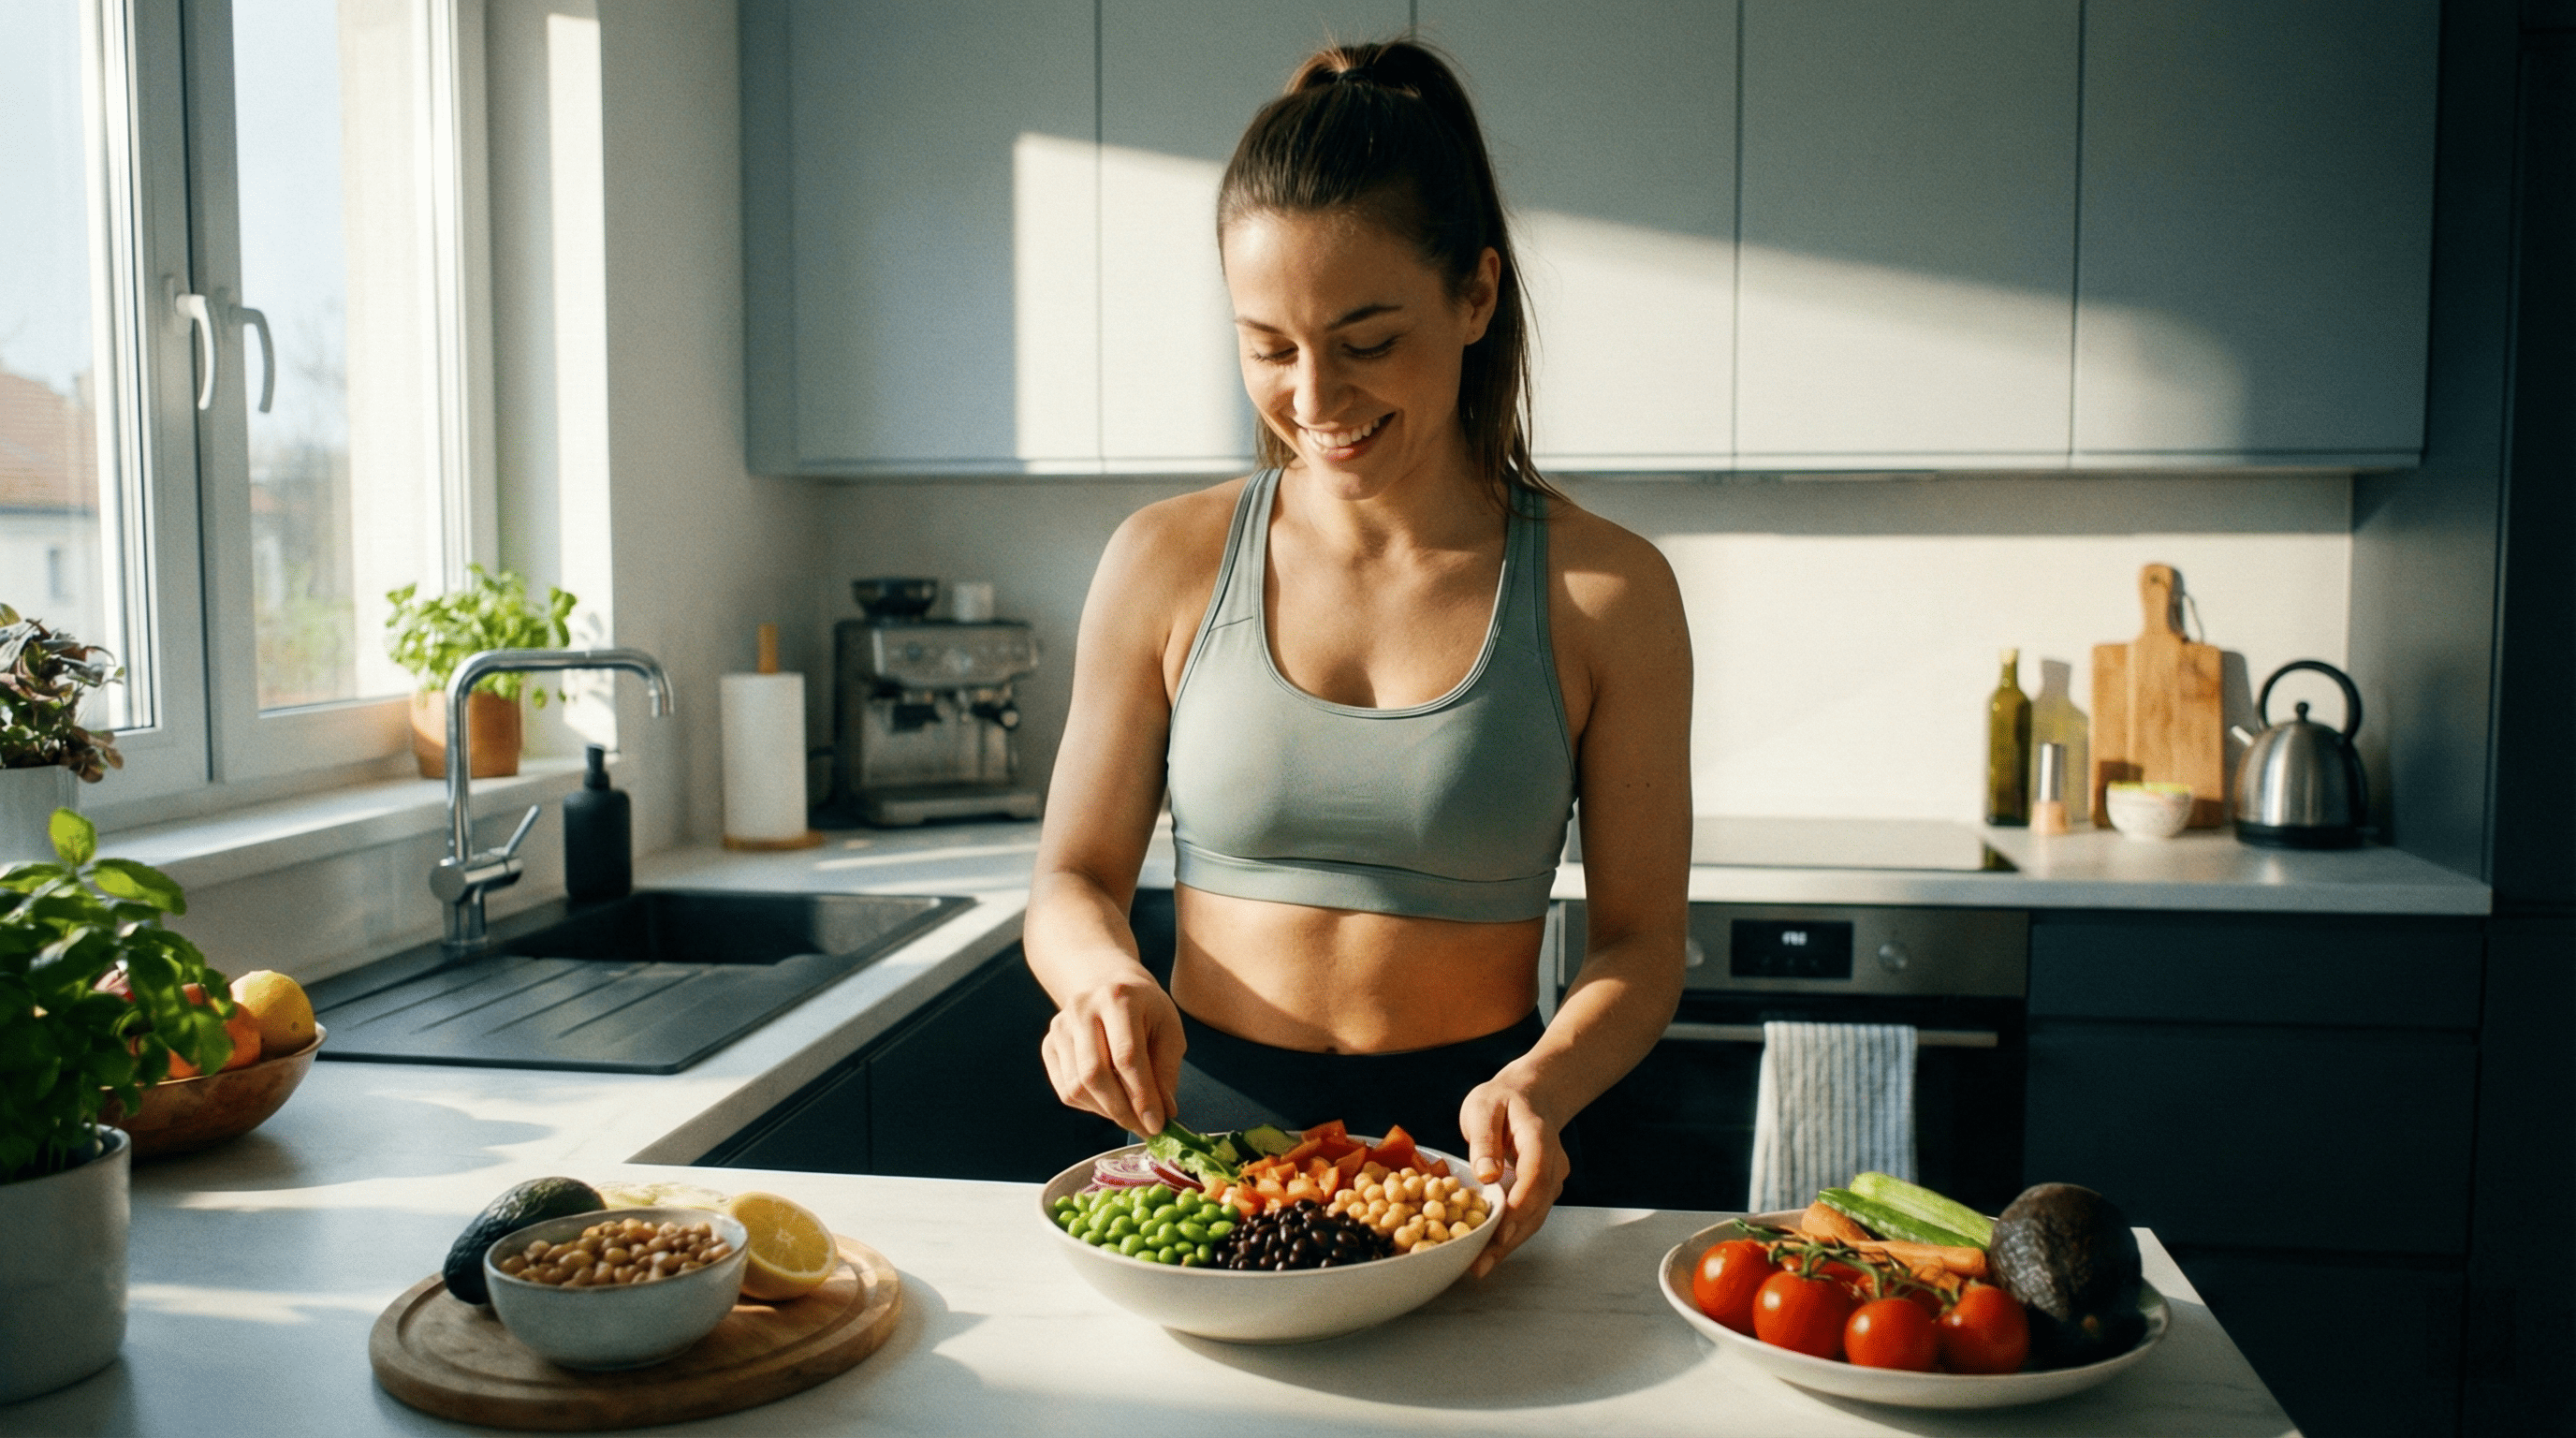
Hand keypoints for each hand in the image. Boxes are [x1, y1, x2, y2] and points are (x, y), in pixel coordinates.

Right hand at [1041, 973, 1183, 1135]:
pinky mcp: (1049, 1044)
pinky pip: (1066, 1090)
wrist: (1107, 983)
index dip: (1142, 1095)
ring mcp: (1060, 1026)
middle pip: (1095, 1074)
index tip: (1157, 1124)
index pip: (1127, 1056)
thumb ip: (1166, 1070)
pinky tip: (1110, 1101)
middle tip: (1143, 1129)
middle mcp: (1082, 1008)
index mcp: (1118, 997)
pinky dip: (1090, 1105)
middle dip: (1122, 1110)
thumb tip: (1164, 1112)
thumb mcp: (1168, 1029)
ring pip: (1077, 1087)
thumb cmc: (1145, 1009)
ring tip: (1130, 1114)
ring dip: (1106, 1111)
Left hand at [1458, 1076, 1568, 1278]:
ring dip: (1510, 1243)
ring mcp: (1552, 1177)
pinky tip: (1490, 1252)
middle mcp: (1553, 1161)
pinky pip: (1531, 1215)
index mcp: (1539, 1136)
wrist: (1531, 1095)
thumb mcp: (1483, 1107)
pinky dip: (1511, 1234)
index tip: (1500, 1232)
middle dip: (1510, 1237)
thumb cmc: (1502, 1100)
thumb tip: (1485, 1175)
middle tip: (1481, 1264)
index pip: (1536, 1174)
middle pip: (1538, 1204)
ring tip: (1480, 1266)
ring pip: (1536, 1216)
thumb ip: (1484, 1139)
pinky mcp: (1544, 1190)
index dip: (1519, 1206)